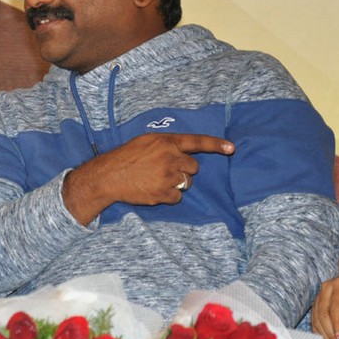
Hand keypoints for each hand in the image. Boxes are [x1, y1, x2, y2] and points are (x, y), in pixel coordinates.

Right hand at [62, 133, 234, 224]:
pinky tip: (153, 190)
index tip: (231, 148)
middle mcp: (169, 158)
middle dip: (183, 169)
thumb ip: (165, 145)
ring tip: (155, 180)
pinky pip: (177, 197)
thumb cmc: (125, 158)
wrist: (108, 177)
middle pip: (193, 167)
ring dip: (175, 183)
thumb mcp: (144, 142)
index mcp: (165, 142)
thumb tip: (182, 152)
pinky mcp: (163, 194)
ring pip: (186, 183)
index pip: (196, 142)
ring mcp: (167, 177)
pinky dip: (168, 196)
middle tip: (164, 170)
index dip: (216, 145)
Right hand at [311, 264, 338, 338]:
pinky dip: (320, 331)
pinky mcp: (318, 303)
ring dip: (324, 334)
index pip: (335, 306)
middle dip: (329, 332)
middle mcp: (327, 289)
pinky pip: (315, 319)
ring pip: (316, 318)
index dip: (337, 323)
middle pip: (322, 313)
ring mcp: (320, 296)